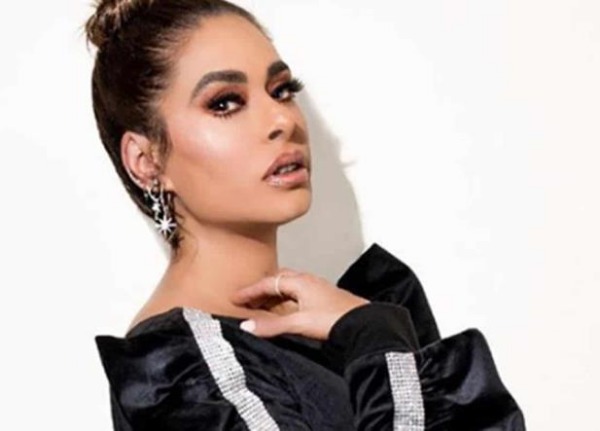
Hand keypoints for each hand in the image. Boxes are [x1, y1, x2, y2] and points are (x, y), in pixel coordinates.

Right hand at [230, 268, 369, 339]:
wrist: (364, 324)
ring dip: (274, 295)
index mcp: (300, 281)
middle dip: (261, 290)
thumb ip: (272, 325)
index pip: (268, 282)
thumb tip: (247, 326)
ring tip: (262, 307)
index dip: (250, 291)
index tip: (236, 298)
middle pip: (278, 281)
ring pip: (289, 288)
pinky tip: (286, 312)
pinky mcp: (325, 300)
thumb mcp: (298, 323)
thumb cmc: (335, 319)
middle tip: (247, 301)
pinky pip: (298, 295)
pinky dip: (286, 301)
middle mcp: (308, 281)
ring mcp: (318, 289)